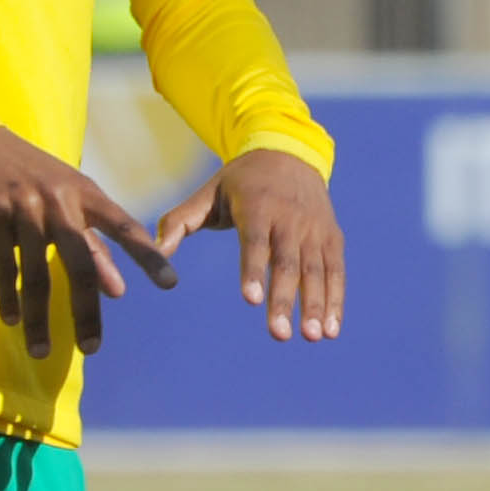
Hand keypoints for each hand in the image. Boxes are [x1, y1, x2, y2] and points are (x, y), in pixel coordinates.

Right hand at [0, 127, 175, 359]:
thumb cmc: (31, 176)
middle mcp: (59, 202)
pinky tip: (13, 321)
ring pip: (36, 274)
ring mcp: (24, 210)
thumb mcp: (67, 200)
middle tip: (93, 347)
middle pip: (79, 263)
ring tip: (42, 350)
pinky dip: (8, 298)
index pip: (125, 228)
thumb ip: (92, 244)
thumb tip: (117, 290)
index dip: (148, 256)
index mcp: (86, 194)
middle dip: (86, 310)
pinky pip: (3, 267)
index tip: (171, 283)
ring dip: (39, 318)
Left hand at [149, 147, 345, 340]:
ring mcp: (314, 229)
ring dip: (315, 305)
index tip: (251, 300)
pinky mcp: (331, 238)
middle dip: (285, 299)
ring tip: (311, 337)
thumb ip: (180, 221)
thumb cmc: (241, 182)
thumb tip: (154, 251)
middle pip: (288, 262)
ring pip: (316, 270)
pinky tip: (330, 329)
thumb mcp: (208, 193)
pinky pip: (335, 272)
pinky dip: (335, 300)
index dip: (254, 270)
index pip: (255, 241)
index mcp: (257, 205)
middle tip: (280, 334)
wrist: (291, 153)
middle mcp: (290, 217)